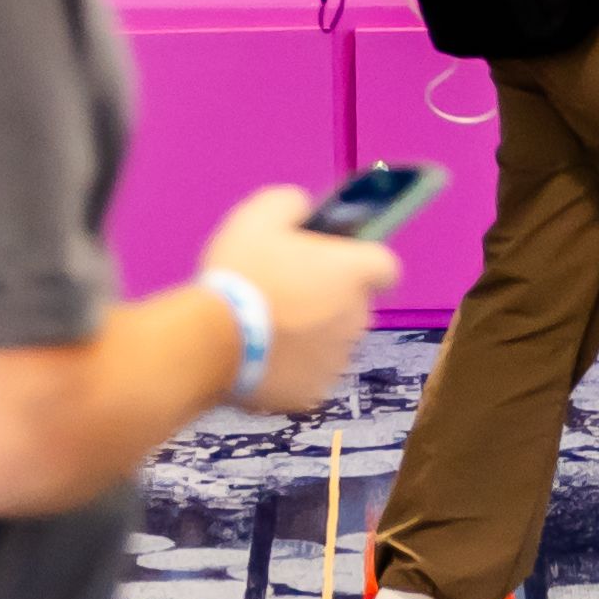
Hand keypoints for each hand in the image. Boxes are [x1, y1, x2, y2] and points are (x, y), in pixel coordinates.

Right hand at [199, 184, 397, 413]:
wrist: (212, 342)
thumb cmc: (241, 272)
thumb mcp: (258, 215)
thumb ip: (291, 203)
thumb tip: (304, 208)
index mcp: (353, 273)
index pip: (386, 266)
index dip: (363, 263)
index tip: (334, 264)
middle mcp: (357, 318)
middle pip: (353, 305)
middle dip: (329, 299)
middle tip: (285, 294)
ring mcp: (337, 361)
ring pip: (332, 343)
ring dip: (312, 336)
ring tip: (266, 330)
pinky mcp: (314, 394)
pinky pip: (310, 375)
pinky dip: (294, 369)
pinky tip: (261, 359)